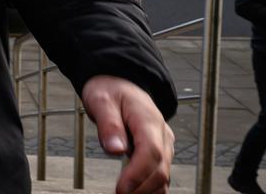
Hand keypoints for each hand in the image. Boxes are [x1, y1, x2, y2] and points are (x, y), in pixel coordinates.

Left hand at [81, 75, 173, 193]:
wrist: (120, 82)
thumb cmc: (109, 90)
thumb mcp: (101, 100)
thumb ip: (108, 124)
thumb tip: (115, 150)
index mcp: (148, 120)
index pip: (151, 152)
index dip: (137, 174)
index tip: (121, 189)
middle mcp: (161, 134)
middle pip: (160, 169)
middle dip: (140, 188)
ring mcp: (163, 144)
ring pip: (162, 176)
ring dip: (146, 191)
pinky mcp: (159, 152)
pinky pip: (159, 174)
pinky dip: (150, 188)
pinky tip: (135, 193)